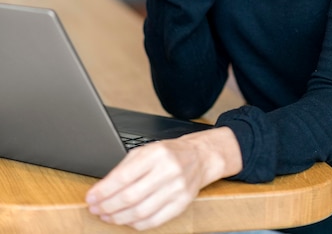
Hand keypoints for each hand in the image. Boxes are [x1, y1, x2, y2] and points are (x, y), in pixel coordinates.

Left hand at [85, 126, 241, 230]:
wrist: (198, 157)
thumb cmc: (169, 153)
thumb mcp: (146, 150)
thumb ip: (125, 168)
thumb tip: (102, 188)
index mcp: (156, 154)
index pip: (124, 176)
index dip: (104, 190)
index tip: (91, 197)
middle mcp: (168, 170)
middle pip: (131, 196)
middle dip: (108, 206)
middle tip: (95, 209)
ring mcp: (177, 189)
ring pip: (141, 211)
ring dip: (119, 217)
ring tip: (107, 216)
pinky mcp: (182, 204)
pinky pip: (154, 220)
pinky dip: (136, 224)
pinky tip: (126, 220)